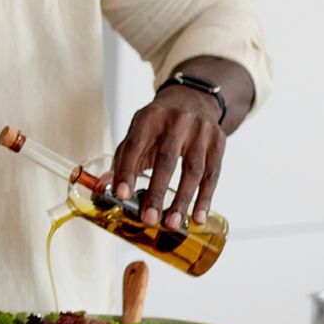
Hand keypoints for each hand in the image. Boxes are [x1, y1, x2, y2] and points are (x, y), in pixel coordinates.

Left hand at [111, 84, 226, 229]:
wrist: (194, 100)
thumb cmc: (159, 125)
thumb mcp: (138, 133)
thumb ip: (123, 160)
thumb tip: (105, 189)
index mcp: (149, 117)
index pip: (135, 146)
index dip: (127, 171)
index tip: (122, 196)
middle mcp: (177, 121)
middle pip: (166, 160)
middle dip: (156, 192)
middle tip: (149, 219)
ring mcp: (201, 131)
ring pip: (193, 170)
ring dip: (182, 200)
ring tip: (172, 224)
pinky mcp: (219, 142)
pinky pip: (213, 174)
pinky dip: (205, 198)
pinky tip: (198, 217)